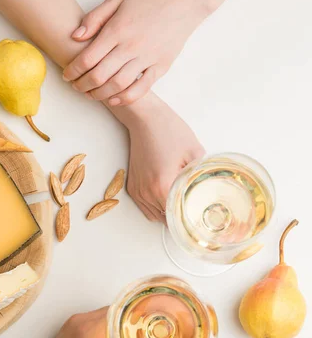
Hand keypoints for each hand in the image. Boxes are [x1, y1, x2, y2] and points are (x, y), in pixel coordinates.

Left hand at [26, 309, 135, 337]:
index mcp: (91, 333)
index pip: (128, 313)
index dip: (146, 322)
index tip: (158, 333)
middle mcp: (80, 322)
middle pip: (121, 313)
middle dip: (136, 327)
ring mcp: (74, 323)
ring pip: (111, 317)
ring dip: (123, 331)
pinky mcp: (72, 329)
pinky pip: (99, 323)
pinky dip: (111, 333)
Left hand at [63, 0, 206, 105]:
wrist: (183, 3)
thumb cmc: (149, 1)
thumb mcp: (117, 0)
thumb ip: (94, 18)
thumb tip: (76, 37)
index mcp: (117, 29)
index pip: (88, 58)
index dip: (73, 71)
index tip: (67, 76)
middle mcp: (131, 46)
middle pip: (99, 75)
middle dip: (83, 85)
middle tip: (76, 87)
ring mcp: (147, 58)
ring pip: (117, 85)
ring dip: (100, 94)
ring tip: (91, 94)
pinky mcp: (160, 67)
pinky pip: (140, 89)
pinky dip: (125, 98)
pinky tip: (114, 99)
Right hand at [125, 94, 204, 221]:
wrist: (145, 118)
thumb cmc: (169, 131)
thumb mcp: (195, 152)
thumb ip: (199, 176)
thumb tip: (205, 191)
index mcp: (163, 186)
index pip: (176, 216)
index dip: (188, 219)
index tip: (197, 219)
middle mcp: (147, 192)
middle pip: (165, 219)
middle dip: (178, 217)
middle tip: (191, 211)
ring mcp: (137, 190)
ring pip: (153, 215)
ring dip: (165, 213)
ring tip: (178, 205)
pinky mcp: (132, 185)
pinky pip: (144, 206)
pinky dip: (154, 206)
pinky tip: (165, 197)